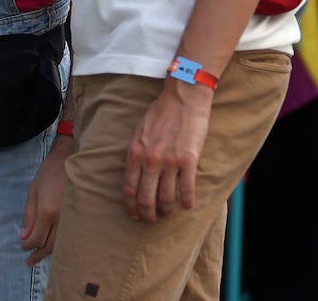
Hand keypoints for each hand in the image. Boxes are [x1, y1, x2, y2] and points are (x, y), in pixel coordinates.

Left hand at [20, 135, 73, 265]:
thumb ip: (28, 215)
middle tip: (30, 262)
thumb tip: (24, 237)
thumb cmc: (49, 173)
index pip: (37, 238)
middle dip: (38, 254)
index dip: (28, 246)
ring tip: (40, 256)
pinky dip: (61, 243)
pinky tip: (55, 245)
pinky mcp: (81, 215)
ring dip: (50, 252)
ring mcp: (74, 217)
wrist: (71, 159)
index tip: (23, 248)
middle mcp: (62, 218)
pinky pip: (70, 235)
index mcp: (48, 211)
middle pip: (50, 245)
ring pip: (62, 243)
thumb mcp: (32, 191)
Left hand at [123, 82, 211, 221]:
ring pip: (166, 198)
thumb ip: (137, 154)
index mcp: (135, 153)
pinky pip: (187, 190)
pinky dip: (187, 202)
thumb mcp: (140, 132)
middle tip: (152, 220)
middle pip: (146, 198)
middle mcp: (150, 160)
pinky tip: (187, 205)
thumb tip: (136, 175)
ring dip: (167, 210)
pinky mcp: (188, 160)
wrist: (183, 97)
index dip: (131, 206)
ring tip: (169, 212)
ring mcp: (170, 161)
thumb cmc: (161, 112)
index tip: (135, 215)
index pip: (129, 189)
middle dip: (148, 214)